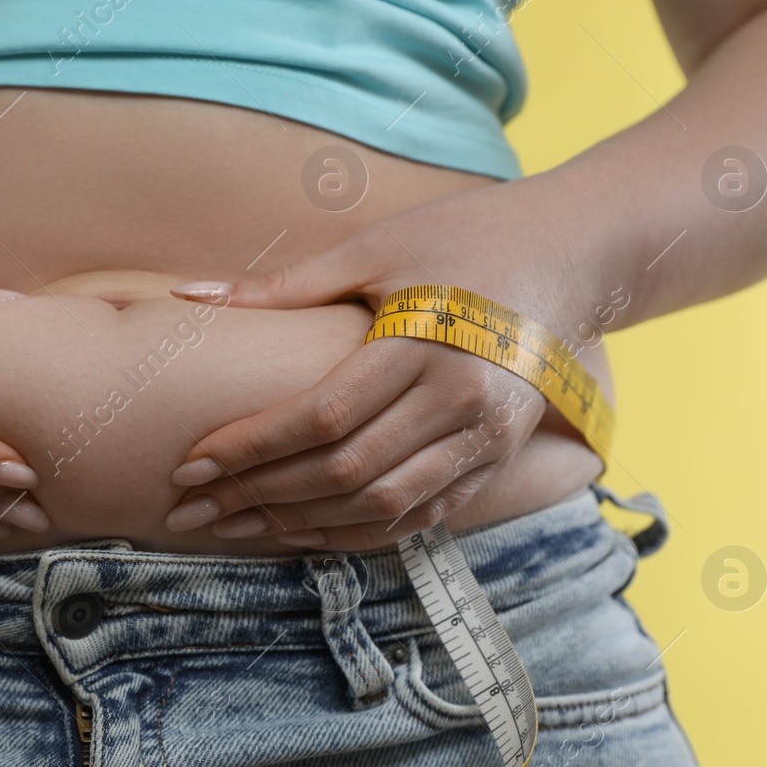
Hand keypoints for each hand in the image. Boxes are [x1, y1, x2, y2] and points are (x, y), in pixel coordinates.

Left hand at [162, 196, 590, 551]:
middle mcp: (462, 403)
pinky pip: (420, 514)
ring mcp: (486, 440)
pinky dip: (357, 531)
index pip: (321, 417)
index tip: (190, 463)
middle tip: (191, 508)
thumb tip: (188, 297)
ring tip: (235, 527)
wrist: (579, 252)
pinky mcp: (497, 459)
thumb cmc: (468, 235)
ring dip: (301, 524)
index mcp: (427, 344)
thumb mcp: (377, 247)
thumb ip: (286, 284)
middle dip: (259, 495)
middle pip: (345, 472)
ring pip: (381, 507)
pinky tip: (303, 531)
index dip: (251, 447)